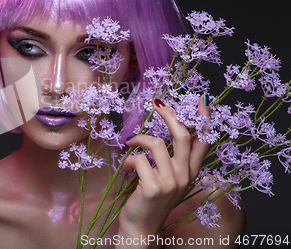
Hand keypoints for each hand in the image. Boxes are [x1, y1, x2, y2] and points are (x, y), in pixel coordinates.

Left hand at [117, 95, 209, 245]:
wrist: (141, 228)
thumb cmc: (150, 199)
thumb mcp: (167, 178)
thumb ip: (170, 160)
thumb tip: (160, 134)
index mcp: (190, 172)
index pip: (203, 142)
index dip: (205, 120)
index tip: (204, 100)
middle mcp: (184, 176)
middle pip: (183, 136)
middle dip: (170, 115)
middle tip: (157, 104)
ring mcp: (170, 183)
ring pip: (156, 144)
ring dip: (138, 140)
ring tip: (129, 144)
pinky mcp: (152, 188)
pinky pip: (139, 160)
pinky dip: (127, 160)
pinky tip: (124, 169)